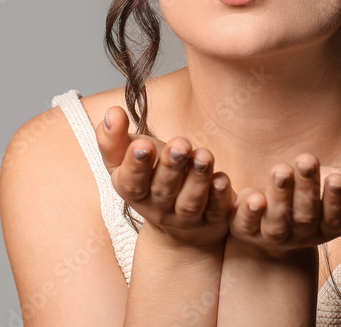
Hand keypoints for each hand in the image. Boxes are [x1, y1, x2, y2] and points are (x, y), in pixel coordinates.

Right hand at [96, 106, 233, 248]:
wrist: (177, 227)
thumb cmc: (150, 178)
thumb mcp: (126, 160)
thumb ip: (114, 138)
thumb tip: (112, 112)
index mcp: (133, 192)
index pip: (131, 182)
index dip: (136, 164)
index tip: (143, 144)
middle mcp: (159, 208)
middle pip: (164, 190)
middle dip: (171, 166)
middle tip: (180, 144)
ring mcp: (186, 218)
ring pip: (191, 202)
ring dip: (198, 179)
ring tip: (204, 156)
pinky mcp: (214, 220)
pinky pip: (221, 213)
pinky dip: (225, 200)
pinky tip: (228, 184)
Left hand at [227, 153, 340, 258]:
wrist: (276, 217)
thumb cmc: (314, 195)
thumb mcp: (338, 189)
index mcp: (330, 226)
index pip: (337, 218)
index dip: (338, 200)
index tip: (337, 178)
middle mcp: (303, 236)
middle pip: (307, 216)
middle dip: (307, 189)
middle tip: (307, 160)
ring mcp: (274, 235)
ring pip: (277, 222)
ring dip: (280, 196)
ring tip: (281, 169)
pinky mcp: (246, 230)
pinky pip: (245, 224)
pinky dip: (248, 211)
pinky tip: (252, 195)